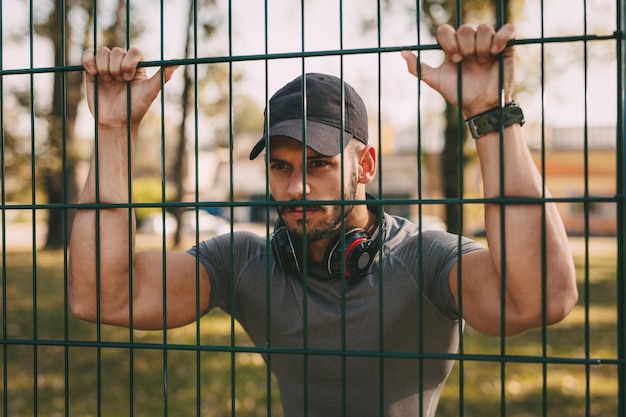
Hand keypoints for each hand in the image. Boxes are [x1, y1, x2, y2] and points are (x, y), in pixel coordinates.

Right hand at [82, 47, 177, 128]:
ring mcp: (106, 67)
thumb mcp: (150, 92)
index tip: (128, 78)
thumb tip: (177, 63)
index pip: (134, 51)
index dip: (129, 62)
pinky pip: (88, 55)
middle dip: (117, 67)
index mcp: (136, 67)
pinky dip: (89, 60)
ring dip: (104, 66)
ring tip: (107, 81)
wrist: (115, 122)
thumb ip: (162, 76)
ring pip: (103, 51)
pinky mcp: (92, 71)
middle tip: (118, 82)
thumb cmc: (135, 108)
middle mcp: (122, 64)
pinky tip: (93, 74)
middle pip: (117, 51)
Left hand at [401, 23, 515, 117]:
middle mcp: (470, 42)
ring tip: (481, 62)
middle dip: (465, 46)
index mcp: (453, 47)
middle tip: (467, 61)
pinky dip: (501, 37)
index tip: (453, 59)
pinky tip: (495, 52)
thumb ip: (418, 68)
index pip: (446, 30)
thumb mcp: (436, 82)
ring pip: (484, 28)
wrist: (481, 107)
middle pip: (465, 28)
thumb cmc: (459, 94)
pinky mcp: (506, 47)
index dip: (449, 41)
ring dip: (481, 45)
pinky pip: (508, 29)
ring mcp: (488, 43)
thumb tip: (402, 52)